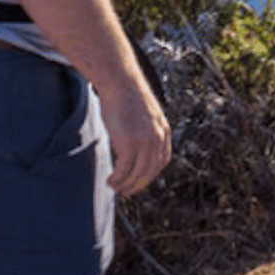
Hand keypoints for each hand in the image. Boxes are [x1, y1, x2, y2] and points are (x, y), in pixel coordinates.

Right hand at [98, 76, 170, 196]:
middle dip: (138, 185)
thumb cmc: (126, 96)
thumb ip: (145, 129)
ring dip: (126, 185)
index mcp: (164, 132)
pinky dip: (118, 179)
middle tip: (126, 192)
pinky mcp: (130, 143)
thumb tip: (136, 143)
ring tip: (116, 188)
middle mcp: (158, 139)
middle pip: (151, 171)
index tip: (139, 181)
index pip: (162, 161)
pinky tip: (111, 181)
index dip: (150, 174)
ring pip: (138, 173)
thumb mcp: (144, 115)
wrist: (120, 82)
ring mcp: (145, 141)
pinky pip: (124, 169)